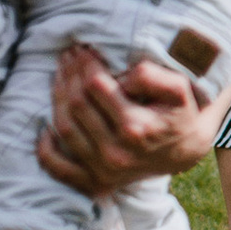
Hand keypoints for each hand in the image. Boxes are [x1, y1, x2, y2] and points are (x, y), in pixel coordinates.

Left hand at [37, 43, 217, 194]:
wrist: (186, 151)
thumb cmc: (181, 113)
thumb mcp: (179, 89)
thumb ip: (152, 76)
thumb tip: (122, 77)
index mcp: (136, 128)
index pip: (97, 87)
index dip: (87, 64)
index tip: (84, 49)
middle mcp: (116, 152)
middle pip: (78, 105)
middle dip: (70, 75)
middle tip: (69, 55)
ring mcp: (103, 169)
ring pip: (66, 128)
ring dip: (57, 98)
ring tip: (59, 75)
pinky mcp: (96, 180)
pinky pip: (60, 168)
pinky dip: (46, 151)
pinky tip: (44, 129)